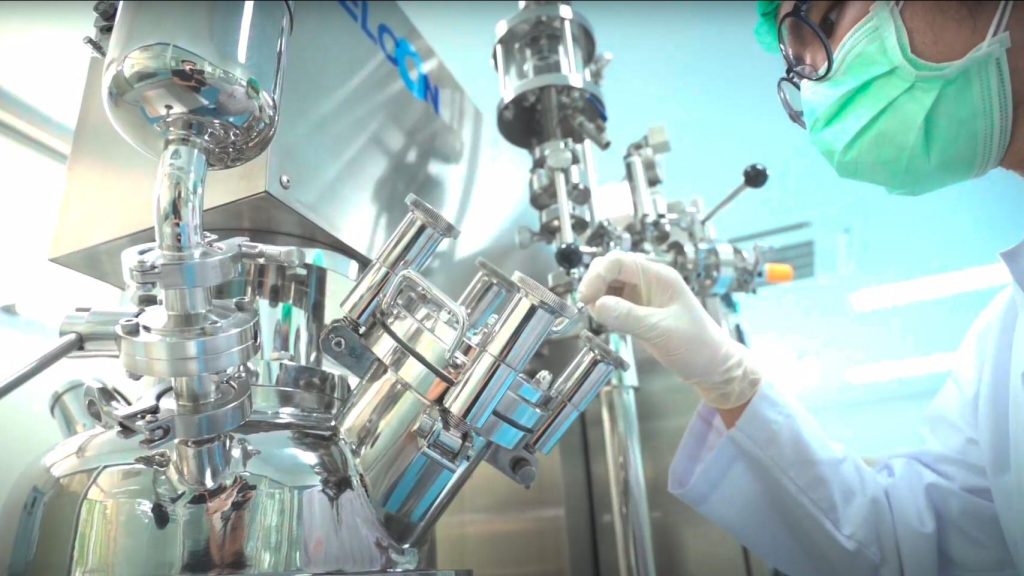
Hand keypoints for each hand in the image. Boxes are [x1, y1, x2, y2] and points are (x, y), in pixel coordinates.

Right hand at [577, 251, 759, 408]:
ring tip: (596, 318)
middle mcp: (648, 282)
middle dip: (594, 284)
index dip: (597, 275)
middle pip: (609, 270)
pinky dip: (603, 310)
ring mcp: (641, 297)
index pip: (618, 261)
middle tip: (586, 306)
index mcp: (658, 276)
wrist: (711, 368)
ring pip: (608, 287)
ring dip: (597, 297)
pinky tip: (604, 322)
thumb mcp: (661, 331)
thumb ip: (628, 317)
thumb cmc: (696, 345)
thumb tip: (597, 306)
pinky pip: (613, 303)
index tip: (586, 296)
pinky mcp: (637, 313)